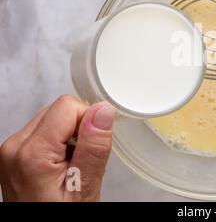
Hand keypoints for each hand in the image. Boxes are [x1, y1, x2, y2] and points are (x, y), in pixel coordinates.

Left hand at [0, 95, 114, 200]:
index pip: (68, 106)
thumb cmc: (61, 217)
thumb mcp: (85, 188)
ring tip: (69, 167)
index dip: (88, 124)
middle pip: (59, 109)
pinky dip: (58, 143)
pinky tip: (60, 166)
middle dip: (78, 130)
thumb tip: (103, 111)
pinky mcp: (14, 152)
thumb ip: (94, 147)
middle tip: (79, 162)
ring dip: (69, 137)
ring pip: (53, 117)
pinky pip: (44, 130)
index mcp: (31, 153)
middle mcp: (14, 146)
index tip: (89, 150)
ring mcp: (11, 149)